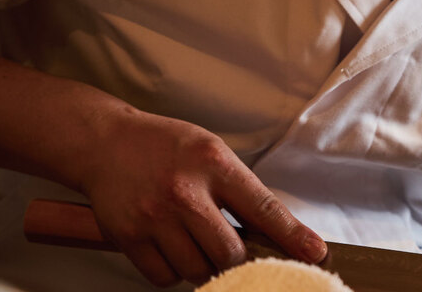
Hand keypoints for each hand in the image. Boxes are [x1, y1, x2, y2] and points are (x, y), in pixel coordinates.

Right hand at [76, 109, 325, 286]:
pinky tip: (171, 248)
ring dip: (204, 267)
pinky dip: (173, 273)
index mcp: (214, 163)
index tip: (317, 254)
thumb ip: (239, 188)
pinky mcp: (128, 237)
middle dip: (237, 258)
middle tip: (230, 247)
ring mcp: (154, 217)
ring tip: (195, 242)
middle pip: (230, 253)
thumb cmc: (164, 146)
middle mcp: (184, 191)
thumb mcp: (210, 151)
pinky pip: (164, 278)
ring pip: (197, 270)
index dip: (293, 236)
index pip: (263, 208)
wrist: (104, 142)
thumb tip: (274, 232)